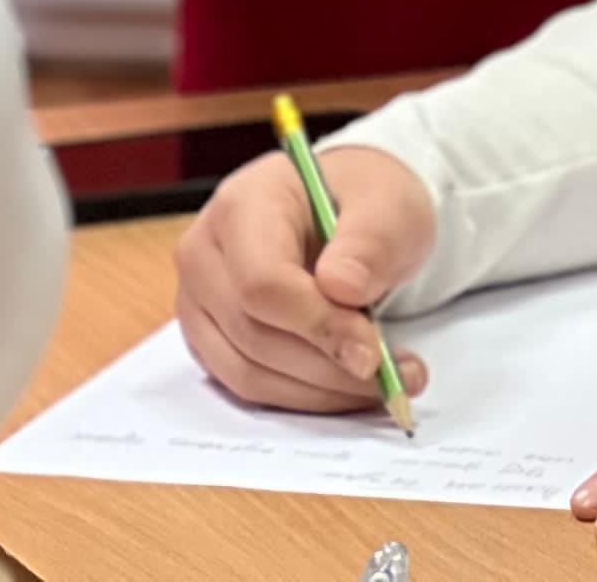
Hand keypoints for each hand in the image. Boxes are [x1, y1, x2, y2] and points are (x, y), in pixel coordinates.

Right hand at [174, 143, 439, 414]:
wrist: (350, 212)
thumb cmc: (365, 200)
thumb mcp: (389, 203)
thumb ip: (371, 241)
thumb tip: (344, 289)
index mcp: (243, 205)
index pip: (263, 282)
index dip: (318, 324)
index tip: (372, 352)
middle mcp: (205, 254)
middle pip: (254, 334)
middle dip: (329, 366)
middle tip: (396, 377)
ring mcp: (200, 301)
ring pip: (249, 372)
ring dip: (321, 391)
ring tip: (388, 383)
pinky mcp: (211, 339)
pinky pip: (250, 385)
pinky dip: (305, 396)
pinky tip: (352, 387)